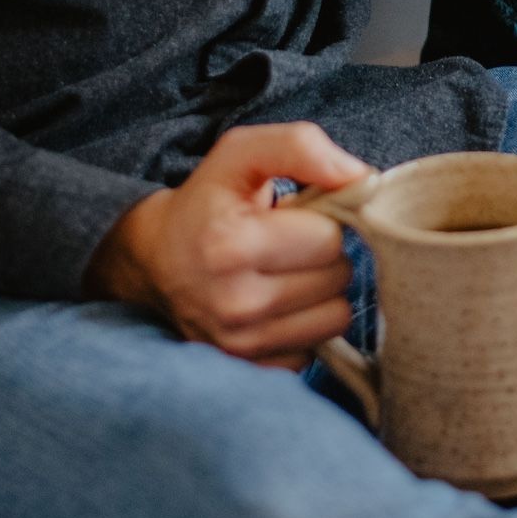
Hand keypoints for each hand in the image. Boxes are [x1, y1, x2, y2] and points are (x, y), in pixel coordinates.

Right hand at [86, 122, 373, 369]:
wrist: (155, 261)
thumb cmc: (206, 201)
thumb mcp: (241, 153)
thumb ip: (300, 147)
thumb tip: (361, 177)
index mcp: (231, 244)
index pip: (329, 238)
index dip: (321, 220)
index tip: (294, 217)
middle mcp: (235, 303)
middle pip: (337, 278)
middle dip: (324, 255)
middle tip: (289, 244)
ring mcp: (242, 345)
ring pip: (336, 318)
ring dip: (322, 293)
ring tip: (287, 273)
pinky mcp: (249, 369)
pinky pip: (315, 349)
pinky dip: (304, 327)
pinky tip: (277, 306)